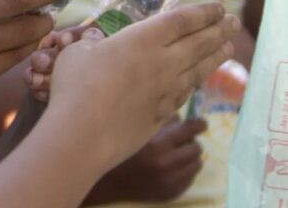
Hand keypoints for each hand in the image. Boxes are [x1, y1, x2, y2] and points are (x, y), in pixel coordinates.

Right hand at [47, 3, 238, 173]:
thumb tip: (95, 39)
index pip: (182, 20)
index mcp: (143, 39)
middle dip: (219, 31)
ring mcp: (166, 90)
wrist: (84, 132)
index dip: (203, 12)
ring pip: (200, 69)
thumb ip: (91, 42)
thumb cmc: (76, 85)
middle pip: (199, 43)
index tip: (219, 8)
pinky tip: (198, 80)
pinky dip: (196, 82)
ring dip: (216, 57)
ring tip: (229, 49)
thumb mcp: (76, 52)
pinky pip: (186, 92)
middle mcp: (163, 62)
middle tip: (234, 23)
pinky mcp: (163, 113)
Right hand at [87, 117, 205, 203]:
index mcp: (158, 144)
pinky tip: (172, 168)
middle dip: (190, 142)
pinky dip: (185, 171)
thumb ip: (159, 122)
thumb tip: (181, 117)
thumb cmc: (120, 151)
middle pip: (196, 148)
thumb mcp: (137, 131)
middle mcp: (167, 164)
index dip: (198, 125)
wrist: (108, 182)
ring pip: (197, 164)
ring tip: (177, 155)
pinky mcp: (173, 193)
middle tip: (181, 141)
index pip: (189, 130)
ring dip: (190, 157)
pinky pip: (190, 178)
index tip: (201, 123)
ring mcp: (172, 181)